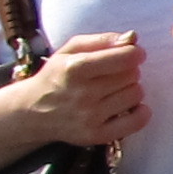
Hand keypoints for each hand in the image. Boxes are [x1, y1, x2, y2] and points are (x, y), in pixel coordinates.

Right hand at [26, 30, 148, 146]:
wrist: (32, 111)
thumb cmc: (56, 76)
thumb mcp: (70, 50)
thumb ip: (102, 40)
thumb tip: (131, 38)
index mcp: (76, 68)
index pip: (125, 58)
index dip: (134, 53)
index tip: (133, 54)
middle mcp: (83, 94)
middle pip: (132, 75)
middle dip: (128, 71)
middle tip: (114, 75)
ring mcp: (90, 117)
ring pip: (136, 95)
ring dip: (131, 90)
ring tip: (114, 90)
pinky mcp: (96, 135)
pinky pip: (137, 121)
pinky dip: (140, 113)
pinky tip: (128, 107)